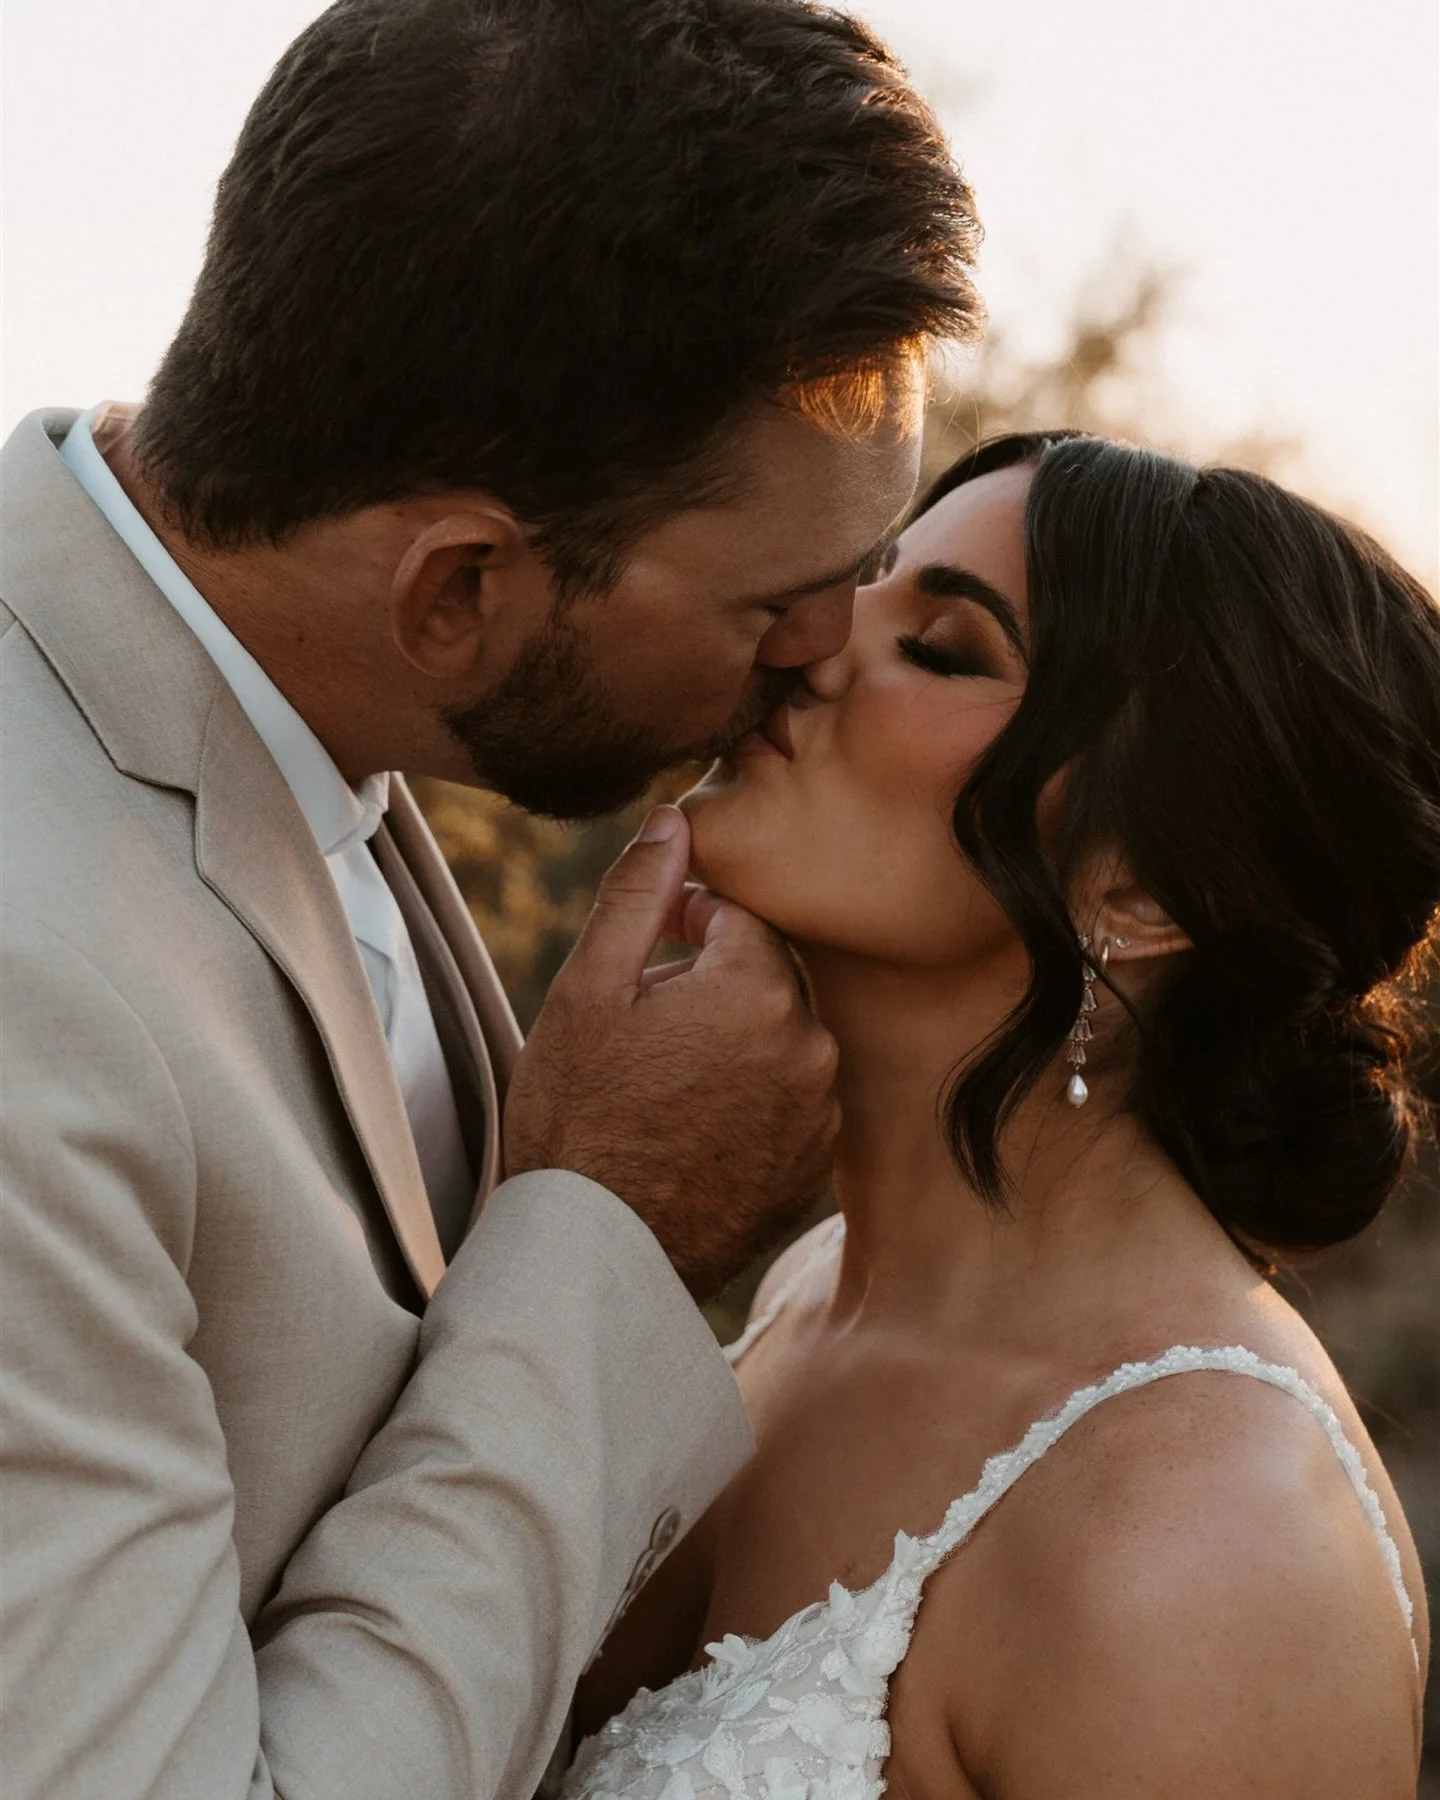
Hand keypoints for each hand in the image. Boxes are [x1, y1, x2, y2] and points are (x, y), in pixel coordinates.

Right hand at [504, 806, 839, 1298]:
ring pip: (778, 1038)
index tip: (644, 953)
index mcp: (758, 990)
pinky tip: (689, 1126)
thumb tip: (675, 818)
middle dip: (709, 984)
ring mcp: (818, 1113)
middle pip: (763, 977)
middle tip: (641, 1028)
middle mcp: (810, 1046)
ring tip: (660, 1083)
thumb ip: (640, 893)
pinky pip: (788, 1099)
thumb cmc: (576, 1117)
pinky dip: (750, 1098)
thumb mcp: (589, 990)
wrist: (594, 1253)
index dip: (685, 925)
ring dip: (731, 1041)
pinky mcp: (813, 1167)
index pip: (738, 917)